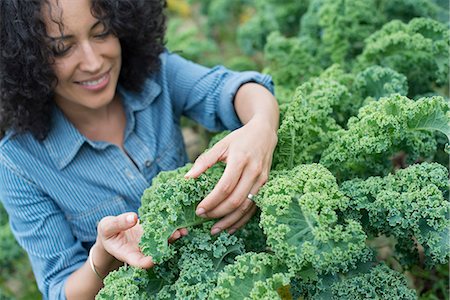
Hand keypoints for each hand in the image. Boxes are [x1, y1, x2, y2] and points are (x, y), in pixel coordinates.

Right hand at [96, 212, 186, 268]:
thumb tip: (133, 217)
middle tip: (176, 235)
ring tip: (182, 230)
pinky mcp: (153, 233)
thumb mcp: (107, 227)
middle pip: (156, 252)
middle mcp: (141, 250)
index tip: (154, 259)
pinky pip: (164, 232)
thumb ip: (118, 223)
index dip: (147, 261)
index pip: (138, 261)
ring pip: (163, 242)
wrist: (113, 231)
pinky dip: (172, 228)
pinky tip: (180, 224)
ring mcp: (149, 243)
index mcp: (127, 254)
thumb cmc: (107, 232)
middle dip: (167, 245)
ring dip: (173, 237)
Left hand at [185, 116, 277, 234]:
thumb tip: (188, 177)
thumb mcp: (221, 144)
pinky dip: (242, 220)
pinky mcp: (265, 186)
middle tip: (203, 218)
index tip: (198, 209)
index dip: (211, 201)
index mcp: (240, 160)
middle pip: (236, 200)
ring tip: (215, 230)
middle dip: (218, 213)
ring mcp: (262, 180)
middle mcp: (253, 172)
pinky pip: (254, 207)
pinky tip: (230, 227)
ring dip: (230, 221)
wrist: (265, 134)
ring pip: (246, 207)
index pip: (225, 187)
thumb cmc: (240, 139)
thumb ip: (205, 161)